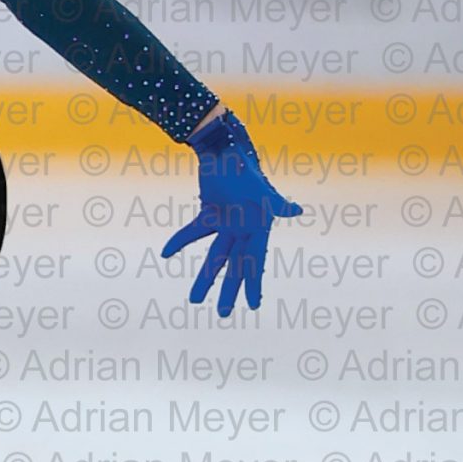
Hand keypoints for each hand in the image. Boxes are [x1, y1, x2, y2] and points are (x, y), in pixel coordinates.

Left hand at [161, 109, 302, 317]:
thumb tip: (297, 210)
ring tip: (194, 299)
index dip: (254, 283)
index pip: (256, 261)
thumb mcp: (261, 189)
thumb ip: (276, 203)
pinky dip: (180, 241)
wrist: (224, 147)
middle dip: (229, 289)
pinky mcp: (209, 213)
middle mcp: (243, 229)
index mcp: (258, 227)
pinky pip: (193, 231)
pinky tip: (165, 253)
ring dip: (205, 276)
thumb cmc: (245, 168)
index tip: (253, 306)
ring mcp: (226, 223)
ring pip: (214, 255)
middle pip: (235, 265)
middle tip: (222, 314)